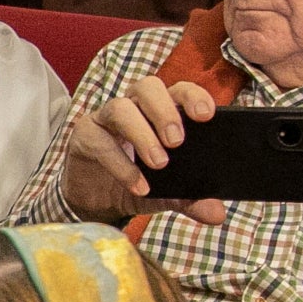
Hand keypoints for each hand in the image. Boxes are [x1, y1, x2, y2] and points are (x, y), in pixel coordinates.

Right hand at [57, 76, 224, 226]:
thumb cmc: (134, 182)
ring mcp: (106, 118)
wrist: (94, 201)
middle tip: (177, 142)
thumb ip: (190, 199)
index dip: (192, 96)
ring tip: (159, 163)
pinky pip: (101, 141)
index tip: (206, 116)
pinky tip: (138, 186)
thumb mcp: (166, 193)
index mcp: (160, 110)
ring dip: (142, 134)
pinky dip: (122, 165)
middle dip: (165, 111)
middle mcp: (134, 106)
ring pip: (122, 108)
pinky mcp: (85, 135)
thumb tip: (217, 214)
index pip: (178, 90)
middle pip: (148, 87)